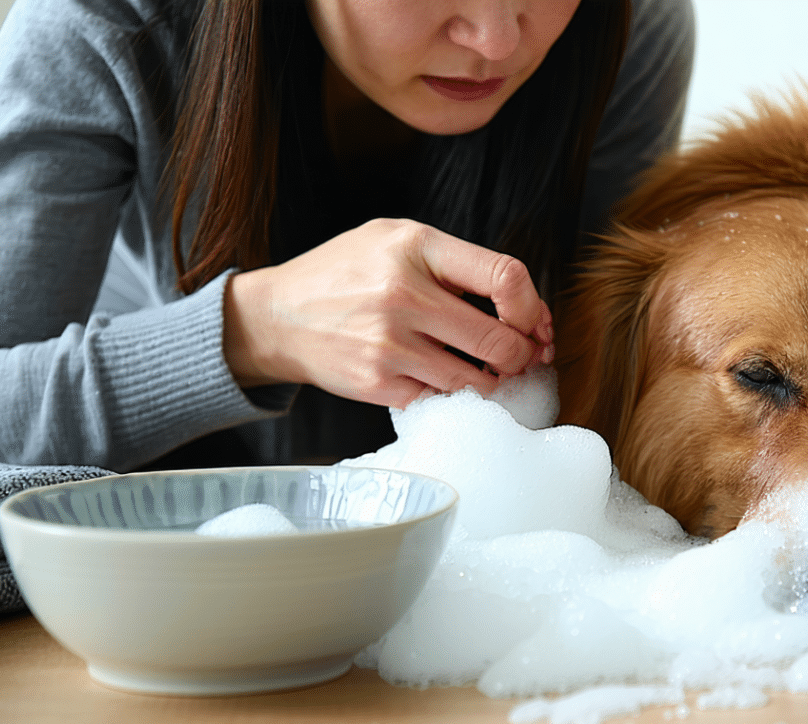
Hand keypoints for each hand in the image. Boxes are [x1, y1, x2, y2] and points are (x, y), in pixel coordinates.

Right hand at [223, 218, 553, 407]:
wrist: (276, 316)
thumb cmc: (347, 274)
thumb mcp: (396, 239)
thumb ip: (458, 262)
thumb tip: (526, 309)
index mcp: (417, 247)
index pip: (505, 276)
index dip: (532, 307)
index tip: (530, 322)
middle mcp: (404, 294)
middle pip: (500, 340)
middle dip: (521, 355)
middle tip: (518, 357)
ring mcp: (390, 344)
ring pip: (477, 380)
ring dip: (491, 381)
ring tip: (484, 369)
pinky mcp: (378, 383)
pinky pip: (442, 399)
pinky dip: (452, 395)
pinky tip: (444, 379)